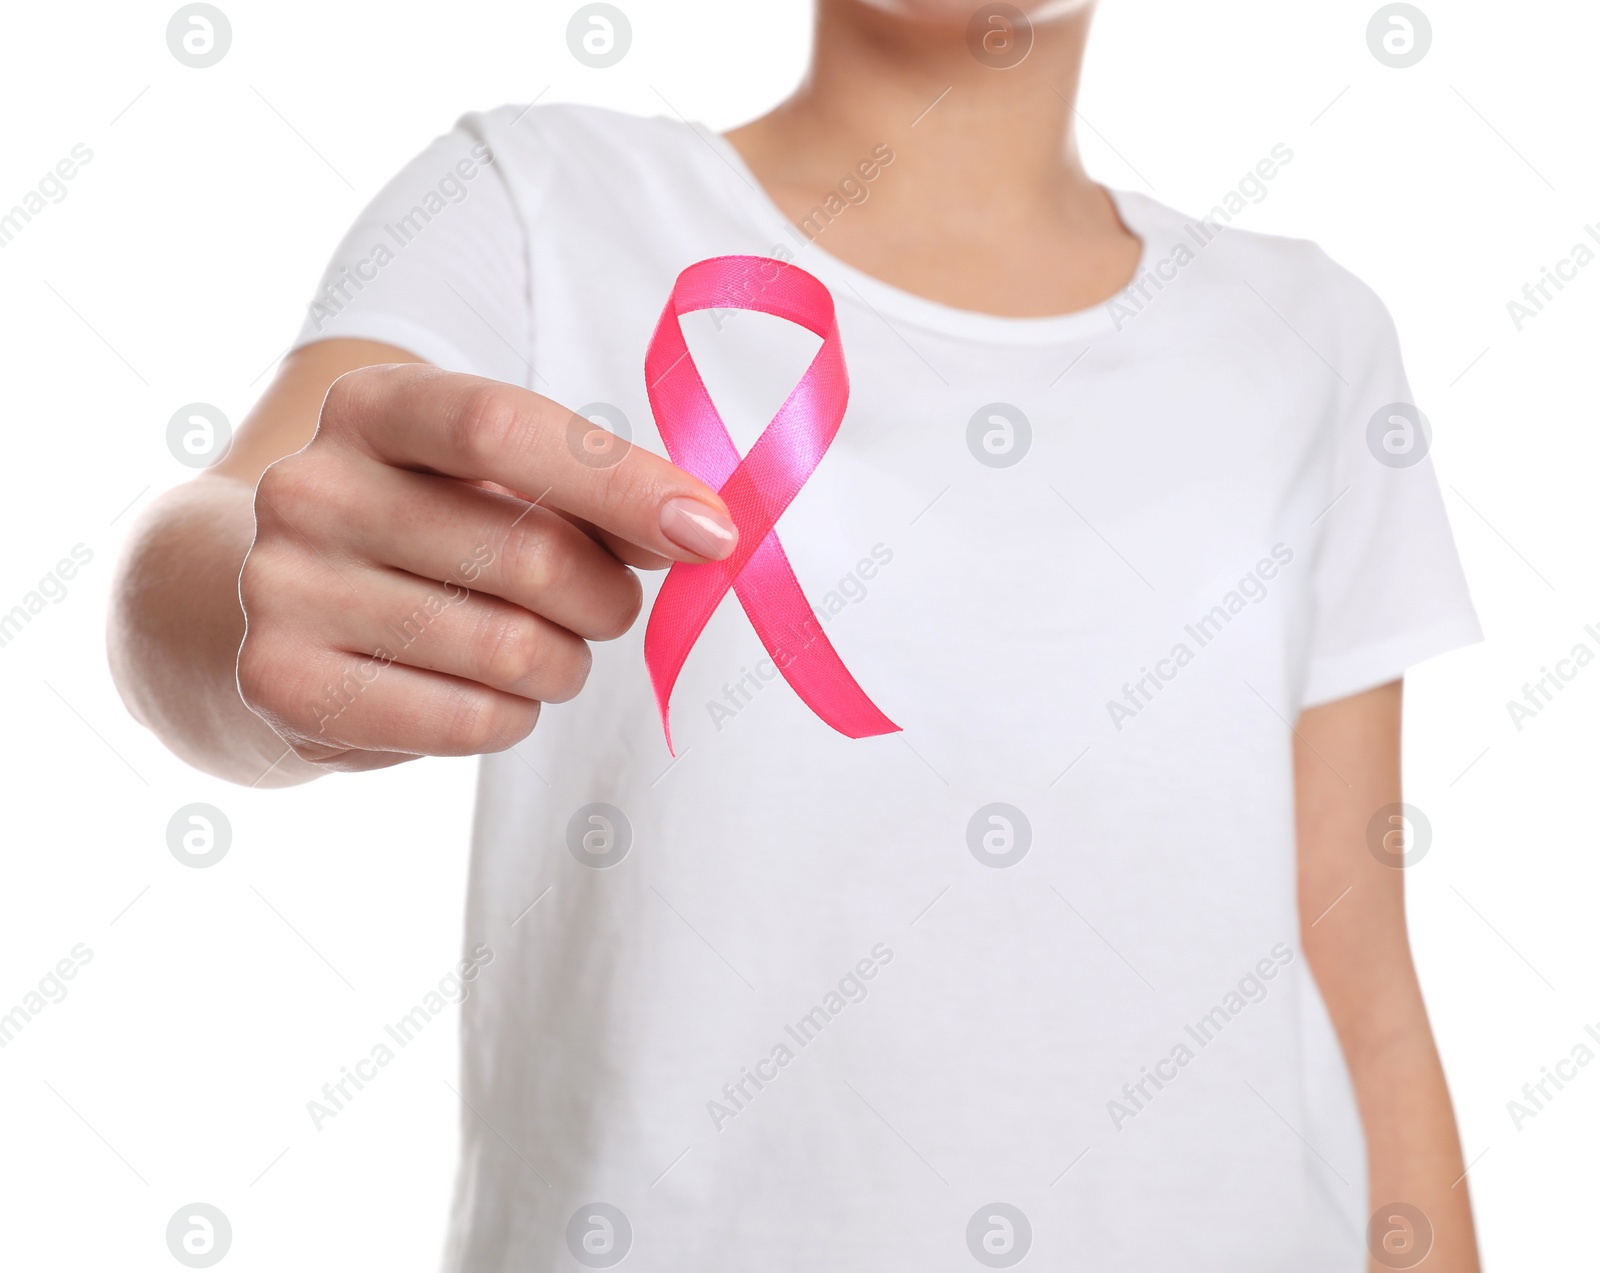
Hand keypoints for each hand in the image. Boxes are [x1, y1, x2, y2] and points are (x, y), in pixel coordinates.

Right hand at [236, 363, 735, 770]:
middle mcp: (310, 489)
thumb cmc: (427, 531)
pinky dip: (514, 716)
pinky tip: (488, 693)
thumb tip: (700, 529)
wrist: (273, 607)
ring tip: (543, 649)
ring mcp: (282, 589)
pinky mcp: (283, 686)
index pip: (503, 427)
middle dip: (607, 598)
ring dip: (566, 663)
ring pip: (511, 650)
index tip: (711, 532)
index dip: (622, 483)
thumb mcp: (490, 480)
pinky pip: (470, 721)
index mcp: (370, 408)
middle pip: (528, 555)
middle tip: (607, 607)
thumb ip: (587, 490)